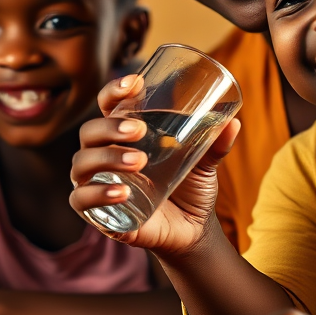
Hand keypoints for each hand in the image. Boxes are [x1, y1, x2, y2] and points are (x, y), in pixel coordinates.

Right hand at [69, 75, 238, 255]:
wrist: (192, 230)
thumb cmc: (190, 189)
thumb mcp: (204, 163)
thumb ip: (215, 144)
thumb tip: (233, 122)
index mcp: (123, 135)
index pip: (107, 105)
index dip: (114, 91)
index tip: (134, 84)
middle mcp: (102, 155)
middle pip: (89, 132)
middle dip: (109, 127)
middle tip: (137, 130)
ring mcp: (96, 182)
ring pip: (82, 163)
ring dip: (107, 158)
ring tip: (138, 163)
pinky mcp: (96, 212)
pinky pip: (82, 199)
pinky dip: (97, 193)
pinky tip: (122, 191)